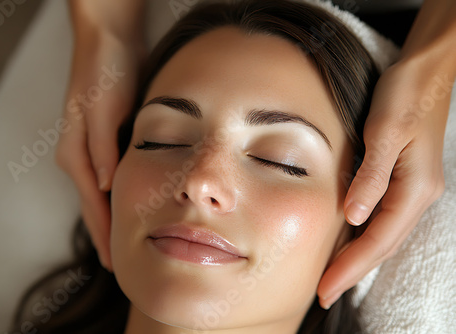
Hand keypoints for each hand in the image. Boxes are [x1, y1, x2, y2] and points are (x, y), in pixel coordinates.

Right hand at [55, 29, 144, 270]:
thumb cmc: (104, 73)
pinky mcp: (107, 140)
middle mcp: (82, 157)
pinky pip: (115, 177)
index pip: (92, 207)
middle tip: (123, 264)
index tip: (116, 264)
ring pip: (105, 195)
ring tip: (131, 243)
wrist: (110, 42)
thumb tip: (105, 187)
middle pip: (96, 206)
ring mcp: (93, 149)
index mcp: (76, 155)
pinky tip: (136, 204)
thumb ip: (101, 149)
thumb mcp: (101, 110)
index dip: (105, 236)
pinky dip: (124, 196)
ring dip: (116, 219)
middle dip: (108, 235)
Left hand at [317, 56, 451, 308]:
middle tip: (324, 294)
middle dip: (352, 271)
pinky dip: (365, 236)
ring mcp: (413, 189)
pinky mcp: (403, 180)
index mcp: (415, 188)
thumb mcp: (384, 132)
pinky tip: (349, 242)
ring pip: (383, 235)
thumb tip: (353, 217)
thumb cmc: (405, 96)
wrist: (426, 71)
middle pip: (382, 245)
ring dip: (358, 258)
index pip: (378, 240)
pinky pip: (383, 218)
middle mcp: (417, 195)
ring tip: (332, 277)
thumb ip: (371, 177)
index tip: (326, 288)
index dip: (351, 267)